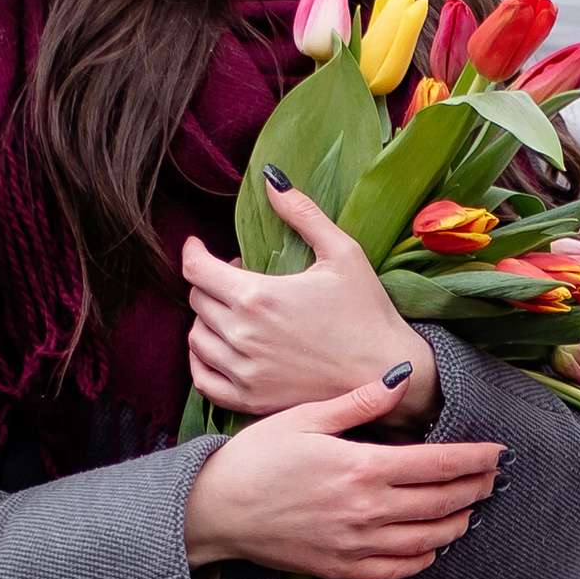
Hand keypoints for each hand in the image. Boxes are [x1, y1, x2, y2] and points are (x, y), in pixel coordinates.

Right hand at [182, 370, 501, 578]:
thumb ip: (359, 402)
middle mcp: (367, 511)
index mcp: (362, 467)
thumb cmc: (255, 459)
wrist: (215, 511)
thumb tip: (400, 377)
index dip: (476, 458)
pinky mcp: (343, 569)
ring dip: (458, 523)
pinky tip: (434, 545)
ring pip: (429, 540)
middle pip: (443, 502)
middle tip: (493, 478)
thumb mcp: (304, 417)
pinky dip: (425, 557)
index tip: (498, 451)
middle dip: (476, 488)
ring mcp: (357, 545)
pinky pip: (399, 569)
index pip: (440, 464)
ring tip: (471, 508)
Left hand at [183, 180, 438, 423]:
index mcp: (257, 296)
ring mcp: (244, 372)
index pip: (196, 269)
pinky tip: (217, 347)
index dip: (193, 251)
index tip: (200, 246)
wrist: (385, 373)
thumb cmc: (368, 312)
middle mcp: (242, 336)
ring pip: (196, 338)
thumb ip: (303, 213)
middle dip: (210, 281)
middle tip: (238, 276)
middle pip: (197, 300)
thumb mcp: (342, 252)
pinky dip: (201, 360)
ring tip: (233, 310)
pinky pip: (203, 380)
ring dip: (206, 318)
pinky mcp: (250, 400)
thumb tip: (271, 178)